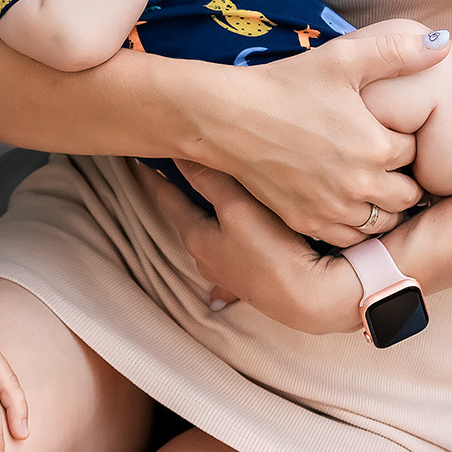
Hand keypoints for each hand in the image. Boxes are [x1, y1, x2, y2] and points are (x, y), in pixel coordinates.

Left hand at [140, 160, 364, 334]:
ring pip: (212, 234)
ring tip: (209, 193)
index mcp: (197, 237)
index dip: (153, 175)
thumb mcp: (237, 208)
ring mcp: (229, 272)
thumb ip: (209, 178)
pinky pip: (237, 255)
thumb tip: (180, 151)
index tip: (138, 158)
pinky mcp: (254, 280)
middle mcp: (207, 257)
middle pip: (189, 215)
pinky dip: (233, 242)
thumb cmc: (272, 252)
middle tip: (177, 167)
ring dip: (209, 215)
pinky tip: (235, 248)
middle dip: (184, 192)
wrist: (312, 300)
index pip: (167, 197)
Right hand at [192, 31, 441, 242]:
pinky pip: (350, 238)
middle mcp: (360, 186)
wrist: (229, 118)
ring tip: (369, 181)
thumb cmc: (286, 84)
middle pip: (407, 194)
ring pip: (383, 222)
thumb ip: (397, 51)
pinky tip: (345, 201)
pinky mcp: (308, 222)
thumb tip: (444, 42)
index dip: (403, 139)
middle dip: (402, 177)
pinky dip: (355, 225)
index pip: (414, 153)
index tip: (386, 129)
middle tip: (382, 158)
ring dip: (384, 205)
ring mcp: (333, 209)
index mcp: (377, 147)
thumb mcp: (343, 58)